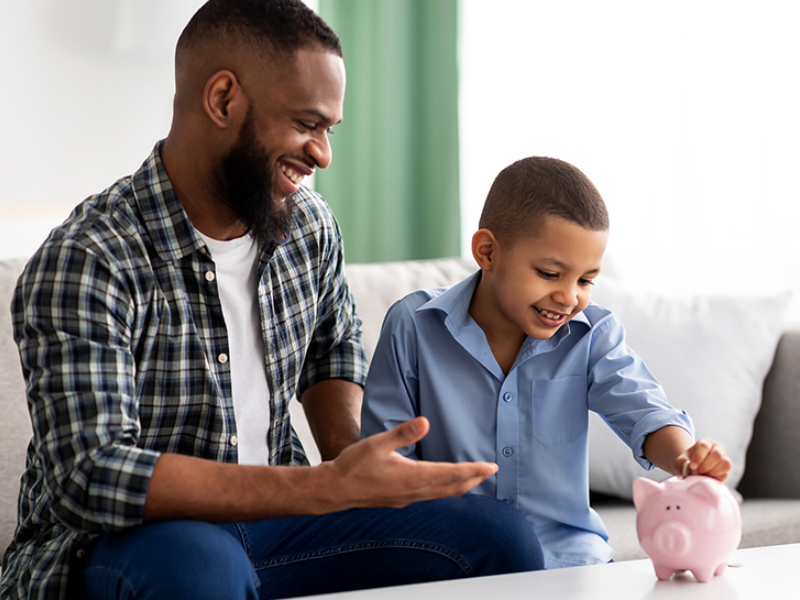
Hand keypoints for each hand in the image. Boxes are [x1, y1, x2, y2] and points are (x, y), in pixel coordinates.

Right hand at [319, 416, 497, 509]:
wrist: (335, 490)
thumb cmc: (354, 465)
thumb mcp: (377, 443)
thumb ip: (403, 433)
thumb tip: (425, 421)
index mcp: (412, 477)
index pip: (451, 474)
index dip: (473, 470)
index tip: (491, 466)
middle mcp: (414, 491)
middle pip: (452, 487)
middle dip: (474, 478)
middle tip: (492, 471)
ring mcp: (408, 498)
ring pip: (443, 494)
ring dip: (462, 486)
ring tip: (476, 478)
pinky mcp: (401, 499)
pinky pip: (432, 497)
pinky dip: (446, 490)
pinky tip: (445, 486)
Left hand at [675, 437, 731, 481]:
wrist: (694, 469)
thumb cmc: (688, 462)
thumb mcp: (681, 460)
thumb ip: (682, 461)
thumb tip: (688, 464)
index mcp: (706, 442)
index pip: (704, 446)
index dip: (698, 457)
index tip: (692, 466)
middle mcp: (718, 448)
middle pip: (717, 453)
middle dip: (706, 465)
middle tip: (698, 472)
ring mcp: (724, 458)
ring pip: (726, 463)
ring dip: (713, 471)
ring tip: (703, 474)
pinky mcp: (726, 470)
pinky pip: (726, 474)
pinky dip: (716, 477)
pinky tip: (708, 477)